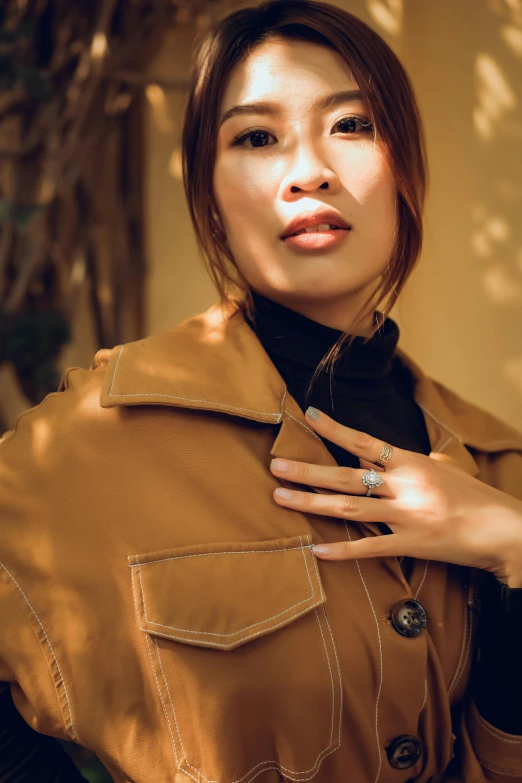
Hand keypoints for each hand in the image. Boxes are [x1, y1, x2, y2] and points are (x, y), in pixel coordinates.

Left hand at [269, 407, 521, 587]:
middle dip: (307, 470)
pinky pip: (371, 548)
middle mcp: (404, 485)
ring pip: (350, 508)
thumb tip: (407, 456)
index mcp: (412, 461)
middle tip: (275, 466)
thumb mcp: (448, 467)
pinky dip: (343, 550)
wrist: (504, 528)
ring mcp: (406, 516)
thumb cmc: (476, 496)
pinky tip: (317, 550)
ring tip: (281, 497)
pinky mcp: (412, 545)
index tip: (307, 416)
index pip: (364, 441)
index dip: (334, 429)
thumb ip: (422, 459)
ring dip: (312, 503)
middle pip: (346, 474)